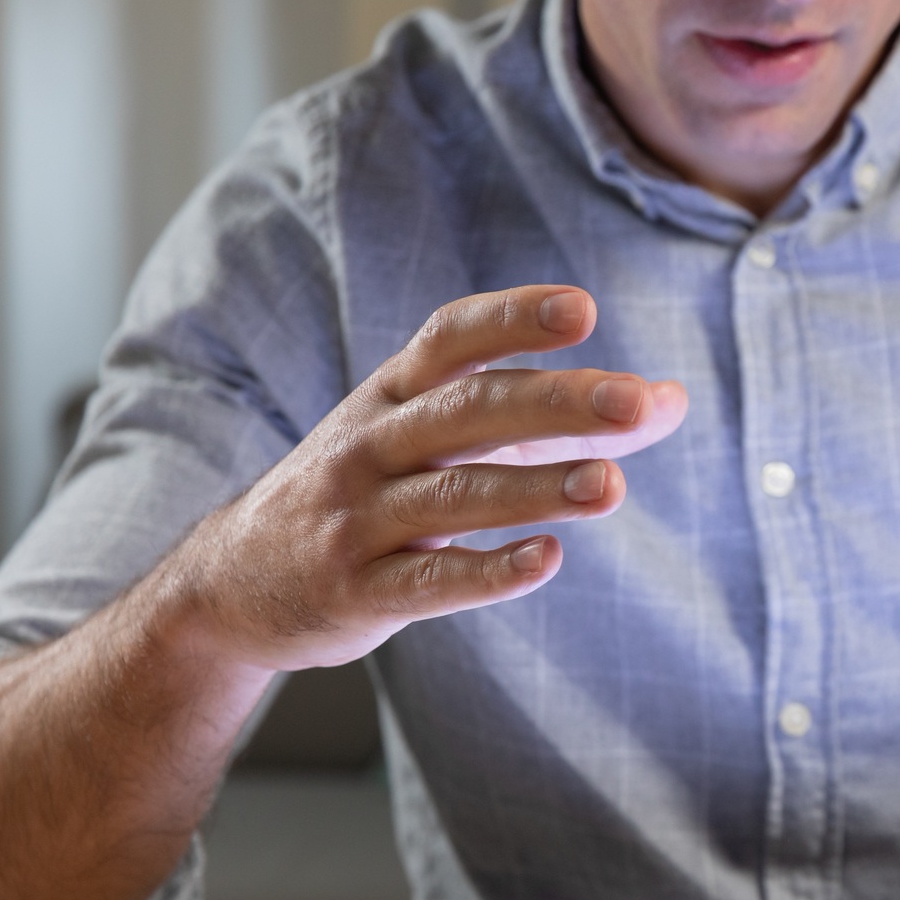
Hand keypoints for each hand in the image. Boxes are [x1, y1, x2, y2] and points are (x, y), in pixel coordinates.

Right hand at [170, 285, 685, 672]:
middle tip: (633, 400)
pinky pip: (427, 581)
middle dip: (555, 403)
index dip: (513, 319)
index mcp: (393, 395)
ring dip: (537, 488)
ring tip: (611, 485)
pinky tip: (547, 560)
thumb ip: (555, 422)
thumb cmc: (368, 494)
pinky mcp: (354, 591)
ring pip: (453, 496)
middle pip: (468, 411)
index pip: (451, 339)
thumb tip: (670, 401)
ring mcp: (356, 520)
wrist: (229, 584)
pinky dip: (488, 571)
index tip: (582, 308)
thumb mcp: (441, 443)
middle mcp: (369, 446)